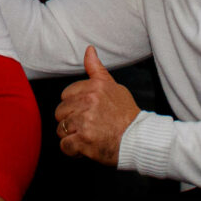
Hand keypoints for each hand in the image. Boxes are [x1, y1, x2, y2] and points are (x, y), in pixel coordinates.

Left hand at [55, 47, 139, 164]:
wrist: (140, 140)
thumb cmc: (127, 115)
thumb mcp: (114, 87)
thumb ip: (97, 70)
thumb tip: (89, 50)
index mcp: (94, 87)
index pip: (66, 95)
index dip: (74, 106)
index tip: (86, 112)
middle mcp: (89, 102)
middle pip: (60, 112)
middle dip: (70, 121)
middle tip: (87, 126)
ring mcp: (85, 121)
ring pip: (61, 129)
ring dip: (71, 136)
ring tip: (87, 137)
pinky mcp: (84, 140)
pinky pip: (65, 146)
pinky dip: (72, 151)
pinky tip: (84, 149)